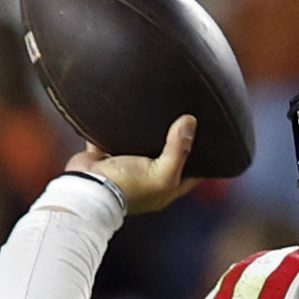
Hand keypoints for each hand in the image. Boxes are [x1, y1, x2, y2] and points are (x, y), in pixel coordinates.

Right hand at [70, 115, 198, 215]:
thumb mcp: (160, 172)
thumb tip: (190, 122)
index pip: (193, 173)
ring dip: (148, 133)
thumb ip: (178, 150)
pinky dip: (117, 128)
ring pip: (142, 147)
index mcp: (165, 188)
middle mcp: (148, 179)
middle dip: (176, 141)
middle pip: (168, 158)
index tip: (213, 137)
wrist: (85, 189)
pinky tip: (125, 111)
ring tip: (159, 110)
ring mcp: (127, 168)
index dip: (205, 159)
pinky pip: (114, 139)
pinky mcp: (106, 157)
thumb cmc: (126, 187)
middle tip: (187, 117)